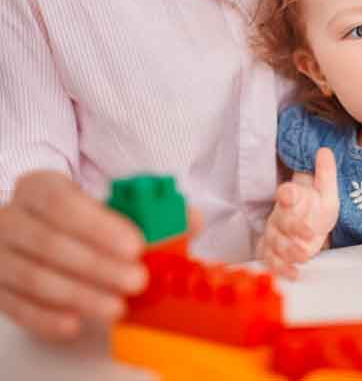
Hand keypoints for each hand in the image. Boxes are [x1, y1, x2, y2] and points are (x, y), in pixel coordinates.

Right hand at [0, 171, 202, 340]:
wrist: (36, 227)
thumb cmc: (81, 217)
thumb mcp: (113, 206)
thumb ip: (153, 212)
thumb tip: (191, 220)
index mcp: (40, 188)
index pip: (63, 203)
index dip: (99, 226)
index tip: (136, 246)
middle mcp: (12, 217)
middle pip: (50, 243)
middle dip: (97, 266)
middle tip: (136, 281)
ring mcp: (0, 254)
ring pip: (33, 277)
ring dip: (79, 295)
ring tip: (116, 307)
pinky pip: (15, 306)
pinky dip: (45, 318)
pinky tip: (75, 324)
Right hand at [258, 148, 338, 278]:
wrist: (312, 228)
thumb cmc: (316, 208)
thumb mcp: (326, 192)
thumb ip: (325, 174)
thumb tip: (325, 150)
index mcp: (291, 198)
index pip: (285, 193)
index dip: (286, 194)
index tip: (289, 194)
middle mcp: (279, 216)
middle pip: (280, 221)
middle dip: (293, 228)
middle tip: (309, 234)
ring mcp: (274, 235)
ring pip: (275, 243)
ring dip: (288, 251)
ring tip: (305, 256)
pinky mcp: (274, 253)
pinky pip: (272, 261)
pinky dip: (281, 269)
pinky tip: (294, 274)